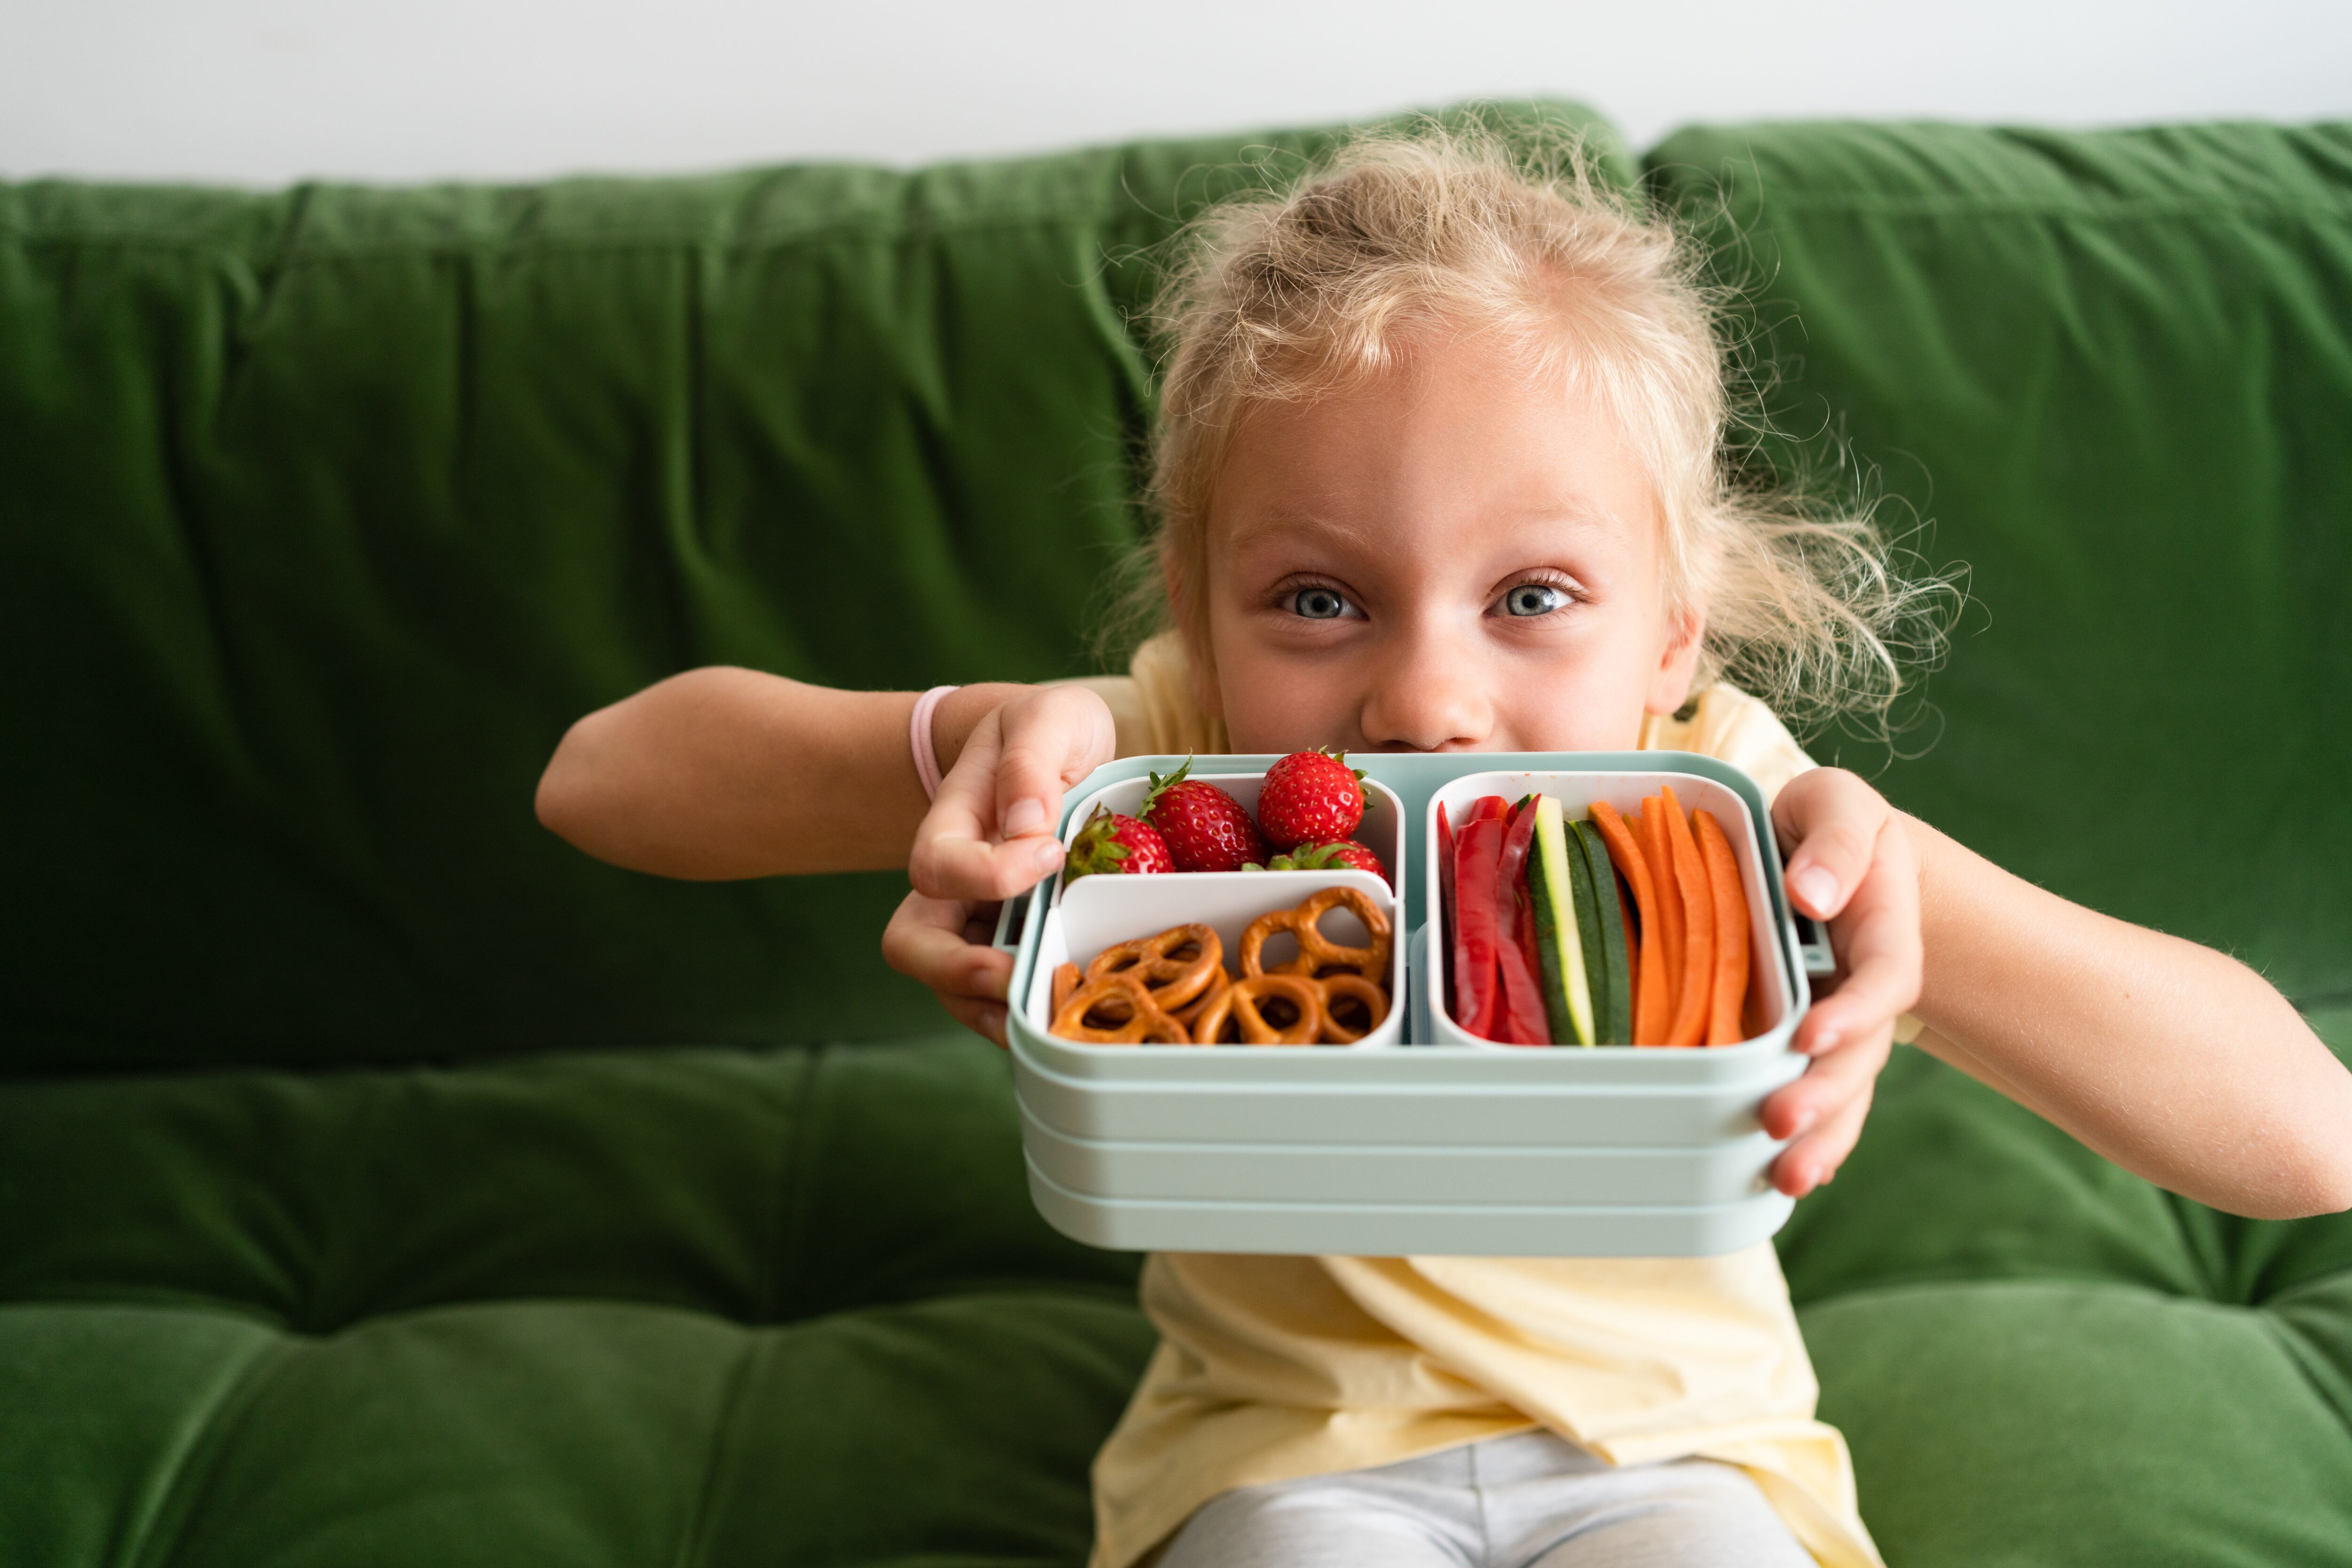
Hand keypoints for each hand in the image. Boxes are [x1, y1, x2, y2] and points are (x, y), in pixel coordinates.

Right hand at [881, 685, 1116, 1044]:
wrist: (1059, 747)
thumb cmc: (1051, 729)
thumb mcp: (1051, 718)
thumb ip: (1031, 760)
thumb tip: (1026, 826)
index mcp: (953, 822)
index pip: (938, 865)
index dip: (989, 873)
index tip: (1050, 852)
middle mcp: (954, 881)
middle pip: (913, 944)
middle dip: (954, 972)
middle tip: (1011, 978)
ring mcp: (980, 917)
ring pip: (952, 984)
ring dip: (989, 1010)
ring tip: (1041, 1015)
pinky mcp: (1013, 940)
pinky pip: (1000, 992)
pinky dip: (1023, 1011)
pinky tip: (1063, 1011)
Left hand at [1759, 768, 1922, 1197]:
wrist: (1828, 852)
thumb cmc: (1827, 822)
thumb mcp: (1837, 804)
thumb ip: (1834, 841)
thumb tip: (1810, 893)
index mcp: (1885, 924)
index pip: (1885, 975)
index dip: (1855, 1010)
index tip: (1811, 1037)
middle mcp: (1868, 982)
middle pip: (1862, 1048)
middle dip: (1827, 1093)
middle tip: (1781, 1124)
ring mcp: (1844, 1016)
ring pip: (1844, 1085)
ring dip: (1822, 1135)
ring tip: (1786, 1177)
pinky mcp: (1811, 1036)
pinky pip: (1819, 1089)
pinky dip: (1810, 1133)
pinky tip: (1779, 1175)